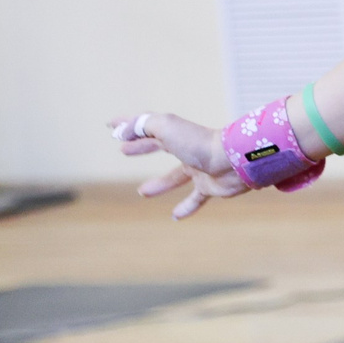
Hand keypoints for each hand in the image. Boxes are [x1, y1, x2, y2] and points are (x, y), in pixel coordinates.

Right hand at [111, 112, 245, 219]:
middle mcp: (187, 148)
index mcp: (175, 132)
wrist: (232, 162)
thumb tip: (122, 132)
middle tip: (123, 151)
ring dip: (159, 184)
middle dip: (141, 147)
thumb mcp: (165, 127)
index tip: (111, 126)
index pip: (147, 126)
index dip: (128, 125)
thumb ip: (143, 126)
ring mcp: (199, 168)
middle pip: (159, 146)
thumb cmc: (198, 143)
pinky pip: (196, 199)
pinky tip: (175, 217)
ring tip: (142, 192)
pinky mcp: (210, 186)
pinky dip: (186, 207)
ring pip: (175, 177)